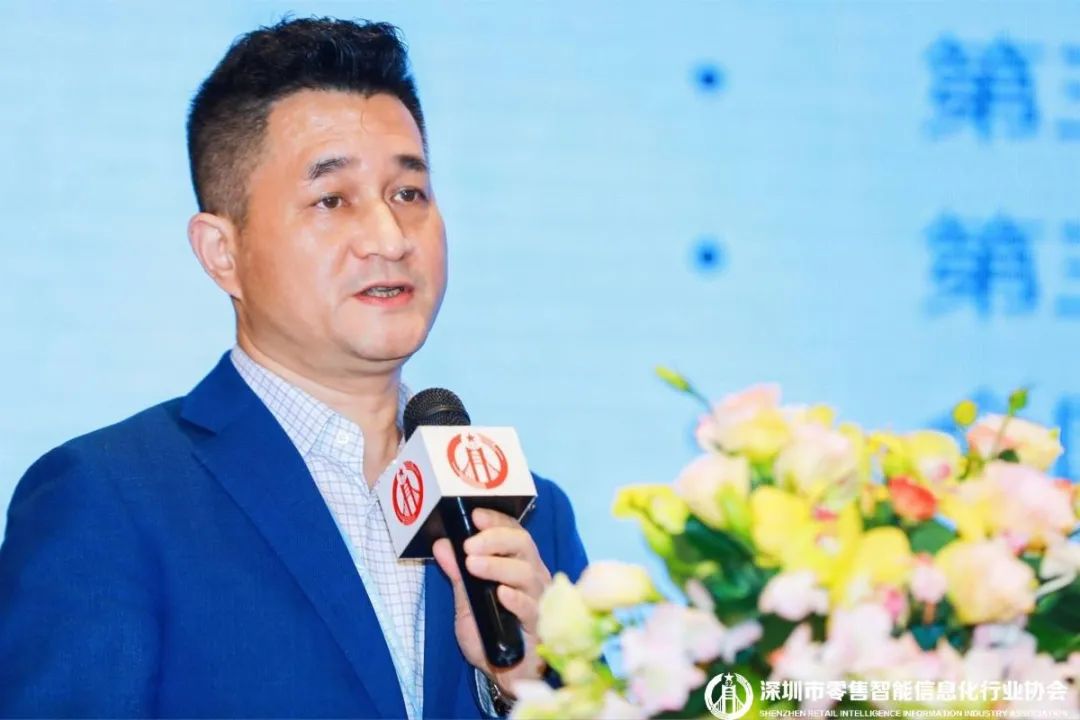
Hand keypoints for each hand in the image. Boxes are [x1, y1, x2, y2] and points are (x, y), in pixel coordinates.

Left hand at [432, 508, 551, 698]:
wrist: (502, 674)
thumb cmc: (489, 634)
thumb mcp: (466, 602)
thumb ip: (458, 574)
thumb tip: (442, 545)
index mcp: (518, 565)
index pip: (513, 532)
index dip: (496, 521)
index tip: (474, 515)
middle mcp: (533, 576)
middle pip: (523, 545)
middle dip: (495, 539)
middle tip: (469, 545)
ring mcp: (539, 600)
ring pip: (526, 572)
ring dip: (498, 566)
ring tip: (473, 565)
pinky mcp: (540, 626)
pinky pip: (531, 608)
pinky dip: (516, 598)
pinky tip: (500, 594)